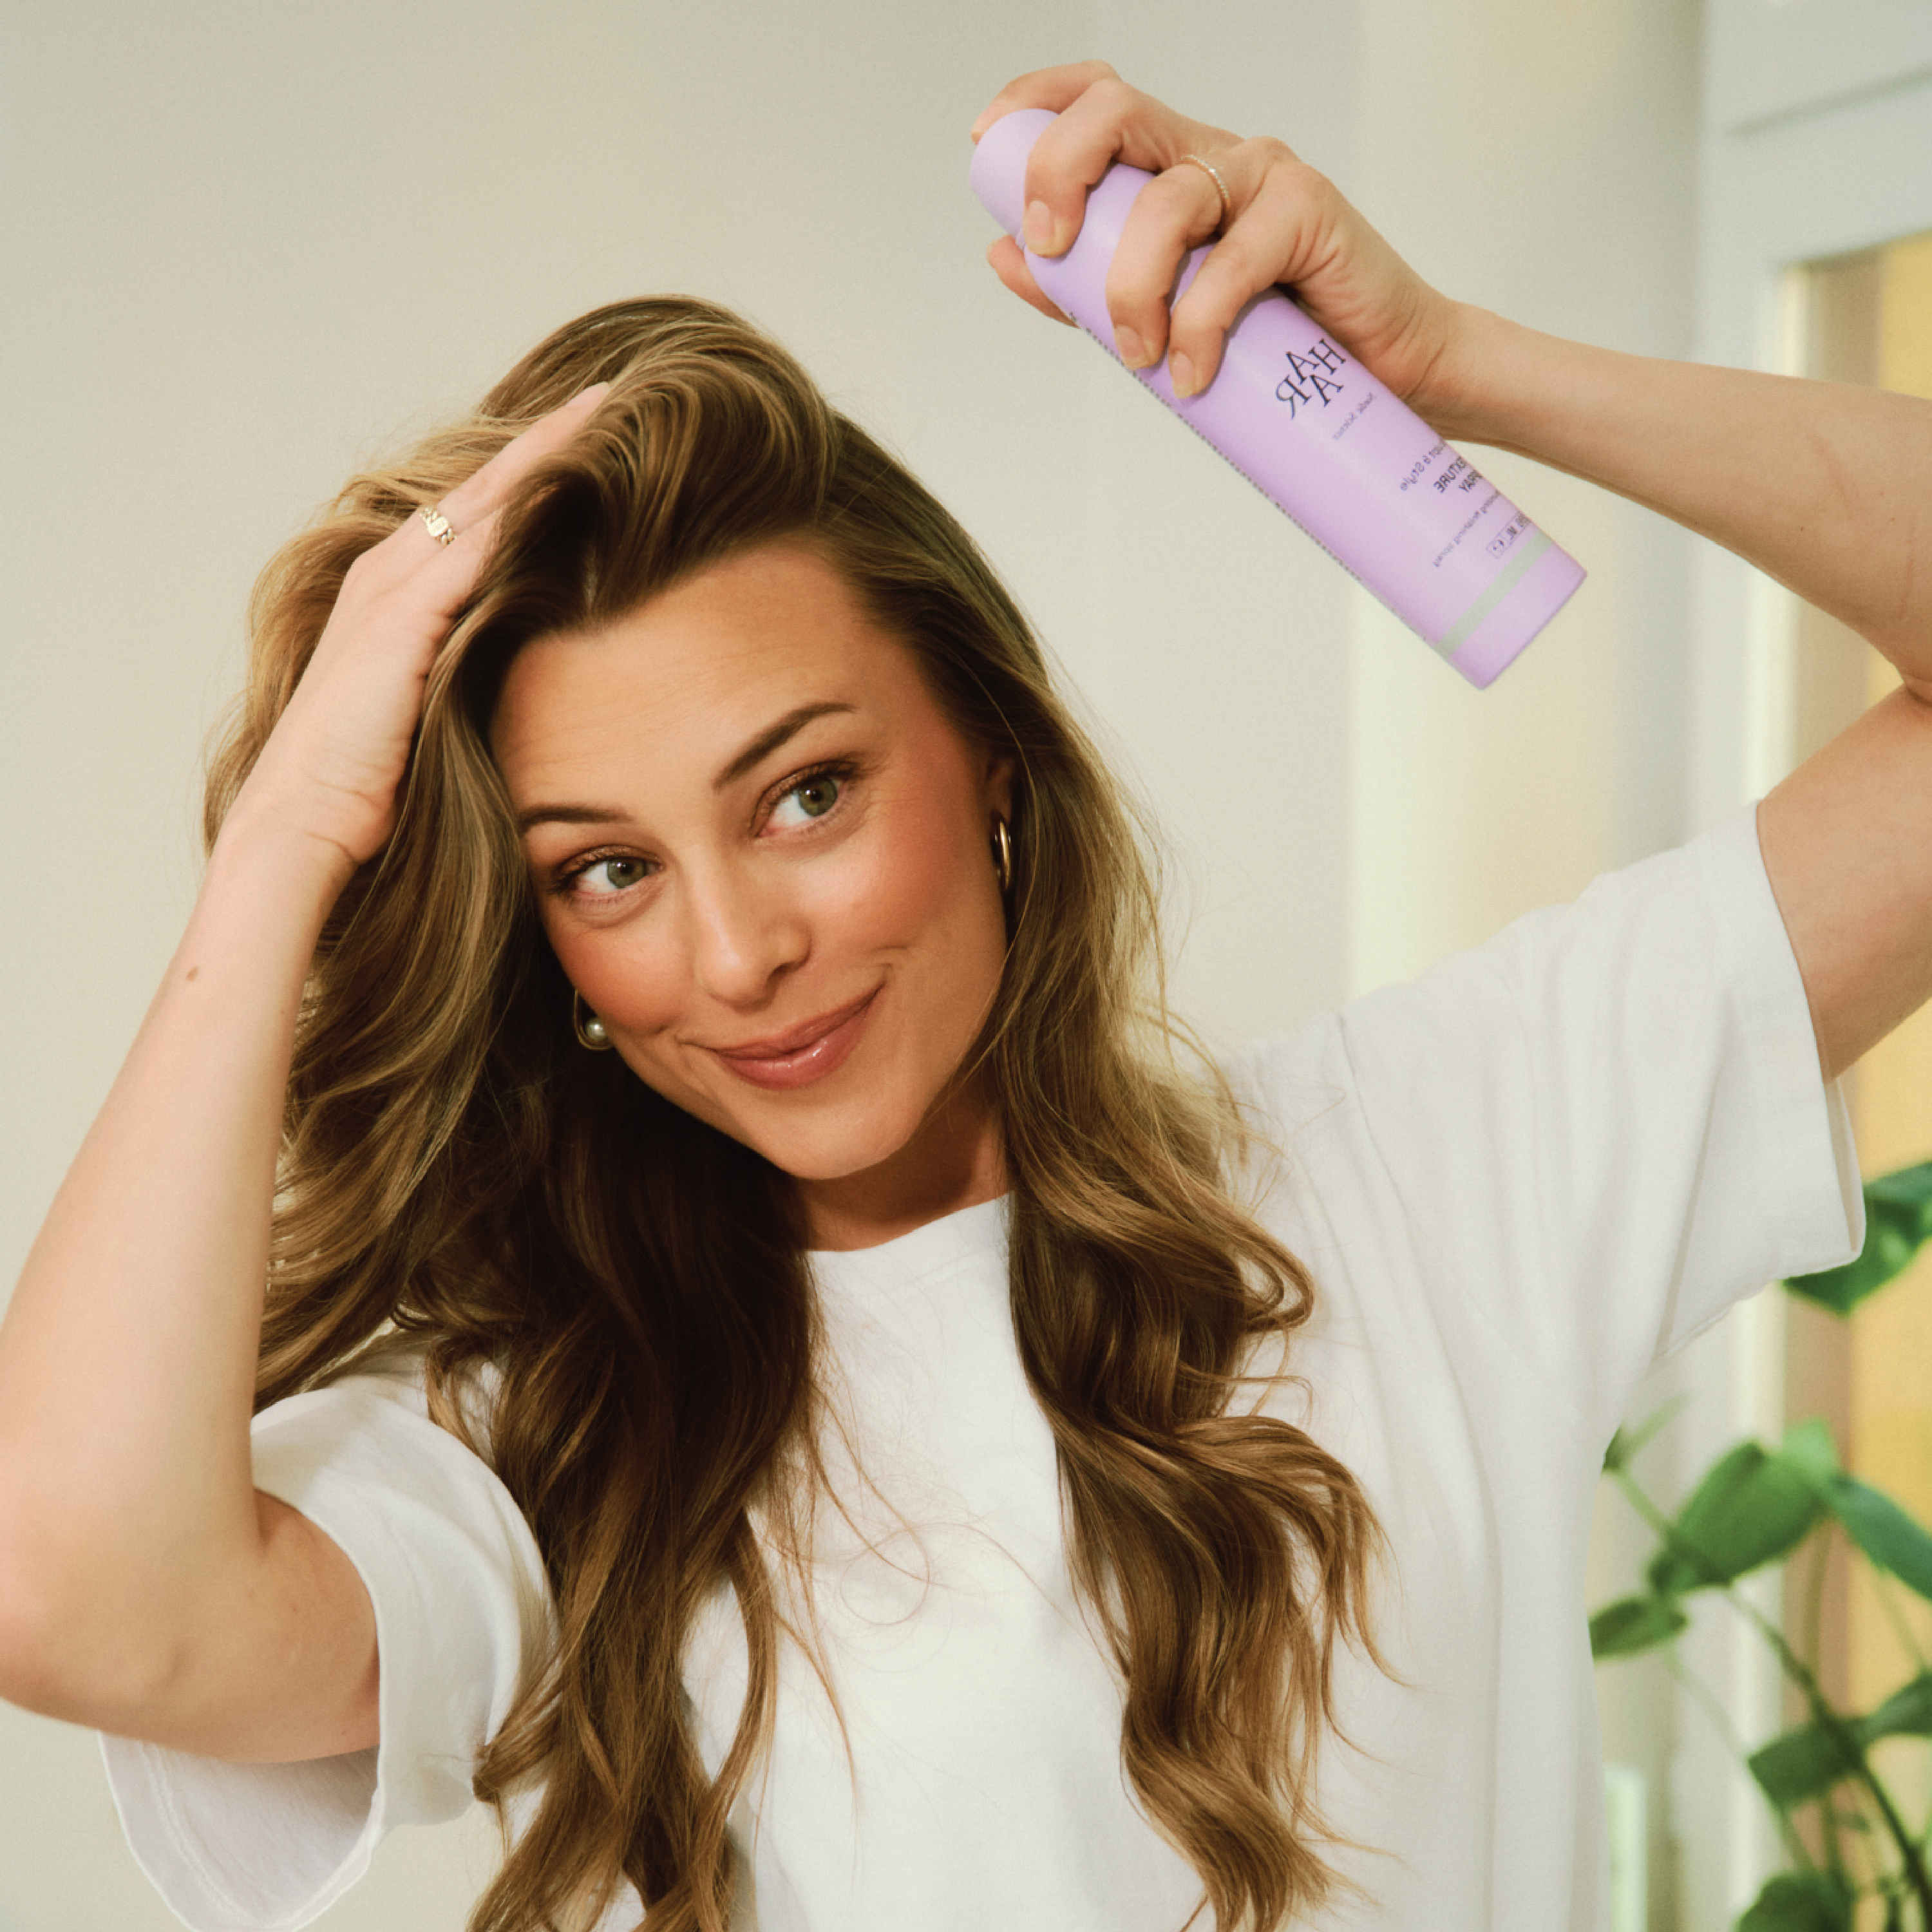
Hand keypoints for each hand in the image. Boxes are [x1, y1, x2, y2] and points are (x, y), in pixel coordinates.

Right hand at [230, 385, 608, 873]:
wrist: (305, 822)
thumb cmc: (370, 788)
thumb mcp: (433, 708)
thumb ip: (471, 670)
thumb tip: (536, 669)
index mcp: (395, 594)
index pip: (474, 515)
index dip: (530, 472)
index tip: (589, 436)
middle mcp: (388, 575)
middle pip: (481, 487)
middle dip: (543, 438)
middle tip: (607, 394)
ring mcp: (391, 591)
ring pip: (480, 501)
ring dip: (539, 454)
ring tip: (600, 412)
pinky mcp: (402, 620)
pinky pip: (474, 548)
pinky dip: (520, 510)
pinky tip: (569, 479)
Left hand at [971, 62, 1464, 410]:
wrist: (1385, 375)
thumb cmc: (1274, 348)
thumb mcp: (1159, 319)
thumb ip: (1085, 288)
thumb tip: (1004, 256)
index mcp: (1170, 169)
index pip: (1096, 97)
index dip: (1035, 103)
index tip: (984, 142)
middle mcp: (1212, 158)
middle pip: (1116, 112)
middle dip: (1060, 171)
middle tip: (1053, 250)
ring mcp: (1263, 177)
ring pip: (1166, 200)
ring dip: (1132, 287)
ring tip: (1141, 357)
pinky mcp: (1310, 212)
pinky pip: (1230, 261)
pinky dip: (1198, 325)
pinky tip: (1191, 374)